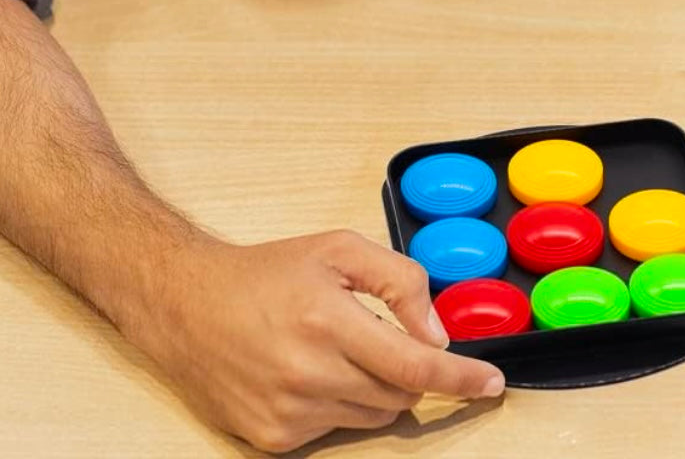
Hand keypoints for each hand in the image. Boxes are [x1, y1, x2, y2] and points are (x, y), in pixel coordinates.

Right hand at [129, 230, 503, 453]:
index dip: (460, 377)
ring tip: (339, 350)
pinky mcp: (269, 440)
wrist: (186, 305)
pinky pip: (333, 432)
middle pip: (398, 395)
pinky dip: (339, 406)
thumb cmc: (268, 272)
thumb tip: (437, 333)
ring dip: (376, 390)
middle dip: (408, 371)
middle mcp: (308, 375)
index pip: (414, 365)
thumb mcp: (340, 250)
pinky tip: (309, 373)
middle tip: (383, 338)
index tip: (492, 383)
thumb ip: (399, 282)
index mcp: (328, 321)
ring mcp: (287, 414)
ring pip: (371, 418)